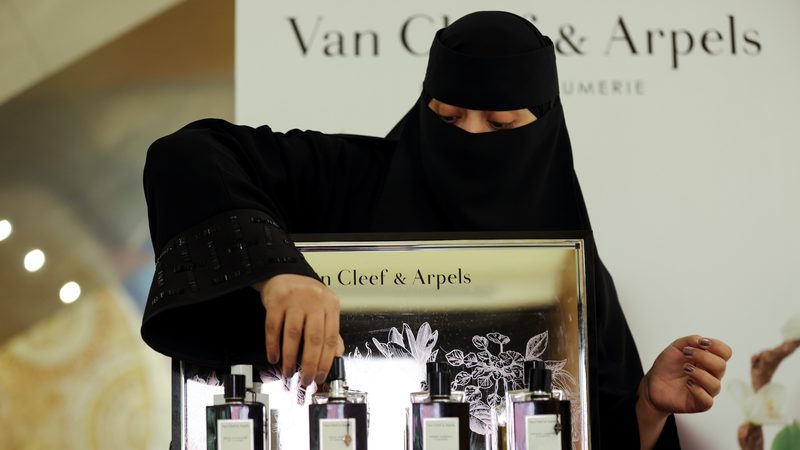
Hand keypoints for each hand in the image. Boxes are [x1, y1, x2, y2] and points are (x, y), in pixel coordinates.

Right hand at [253, 274, 344, 386]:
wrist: (283, 272)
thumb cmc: (306, 294)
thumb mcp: (324, 308)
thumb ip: (331, 331)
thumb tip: (337, 353)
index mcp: (331, 304)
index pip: (330, 338)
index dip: (325, 361)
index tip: (320, 376)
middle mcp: (315, 301)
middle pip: (314, 339)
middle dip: (310, 364)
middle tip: (306, 380)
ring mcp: (295, 300)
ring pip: (292, 335)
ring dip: (290, 358)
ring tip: (288, 373)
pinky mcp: (276, 300)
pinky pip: (273, 328)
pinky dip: (273, 346)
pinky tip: (274, 357)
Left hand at [636, 335, 731, 449]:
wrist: (653, 383)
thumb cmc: (667, 366)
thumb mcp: (675, 347)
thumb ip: (690, 340)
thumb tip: (702, 340)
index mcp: (708, 361)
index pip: (725, 352)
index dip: (717, 346)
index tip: (702, 343)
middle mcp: (711, 375)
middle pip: (721, 366)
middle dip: (703, 357)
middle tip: (686, 354)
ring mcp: (706, 390)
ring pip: (715, 384)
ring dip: (699, 374)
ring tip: (685, 369)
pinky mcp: (700, 404)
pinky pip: (707, 400)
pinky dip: (698, 390)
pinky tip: (687, 384)